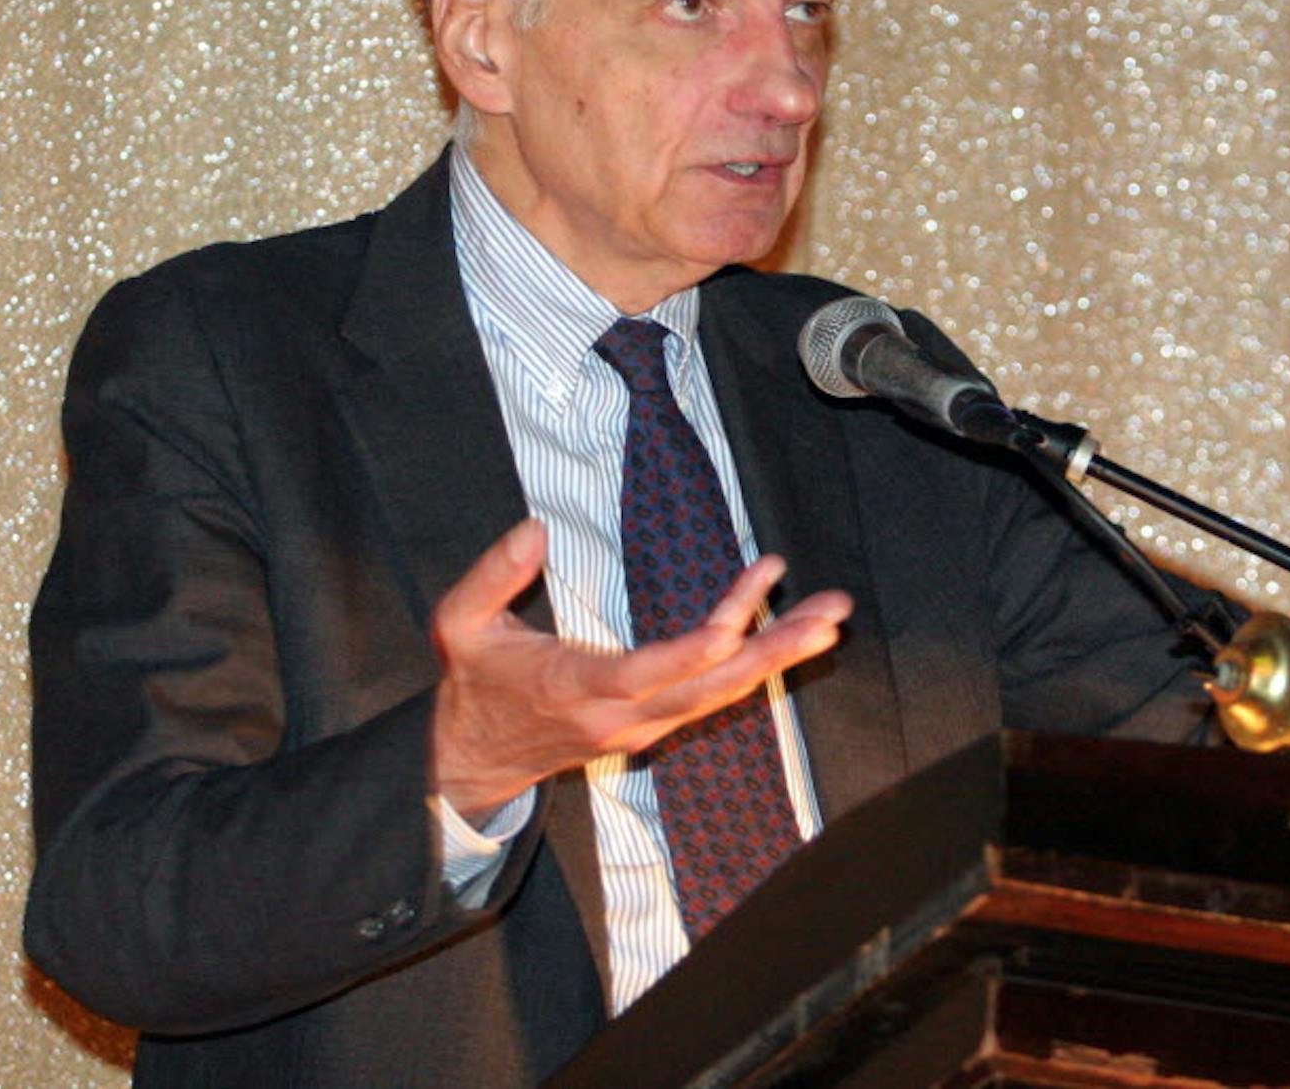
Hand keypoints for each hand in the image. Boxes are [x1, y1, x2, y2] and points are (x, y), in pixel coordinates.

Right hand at [429, 519, 850, 823]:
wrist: (473, 759)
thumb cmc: (474, 686)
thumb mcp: (458, 626)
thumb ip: (492, 575)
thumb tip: (534, 530)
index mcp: (575, 689)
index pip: (644, 673)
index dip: (691, 653)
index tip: (733, 626)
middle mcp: (622, 715)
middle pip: (710, 685)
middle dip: (774, 649)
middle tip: (828, 614)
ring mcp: (644, 725)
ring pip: (724, 693)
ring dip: (781, 654)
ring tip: (831, 618)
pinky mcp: (655, 723)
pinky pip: (715, 695)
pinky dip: (758, 665)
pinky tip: (795, 637)